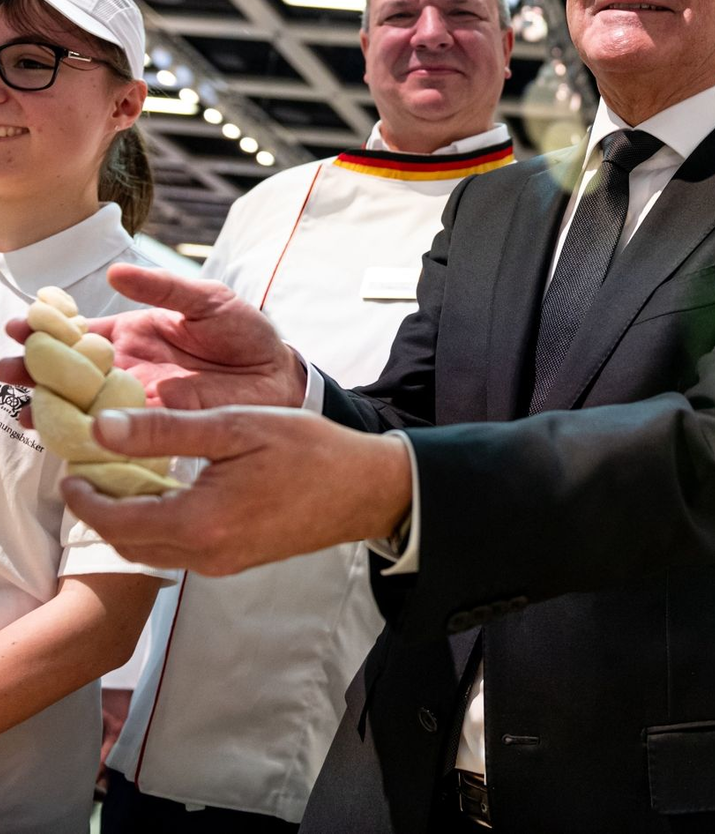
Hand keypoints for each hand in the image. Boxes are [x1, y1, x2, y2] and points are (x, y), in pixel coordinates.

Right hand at [0, 264, 305, 410]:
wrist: (277, 374)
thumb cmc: (245, 332)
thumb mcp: (206, 299)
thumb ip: (163, 288)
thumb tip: (116, 272)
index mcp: (132, 333)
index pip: (78, 331)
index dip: (47, 328)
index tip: (19, 326)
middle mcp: (125, 367)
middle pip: (67, 371)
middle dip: (31, 370)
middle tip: (2, 372)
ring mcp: (137, 398)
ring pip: (82, 404)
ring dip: (49, 407)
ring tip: (18, 408)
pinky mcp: (155, 424)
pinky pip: (114, 431)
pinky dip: (88, 436)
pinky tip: (64, 438)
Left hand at [59, 405, 412, 574]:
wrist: (366, 489)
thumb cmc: (311, 451)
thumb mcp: (237, 426)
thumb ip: (165, 430)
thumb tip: (102, 427)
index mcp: (200, 522)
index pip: (115, 519)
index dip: (85, 496)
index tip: (73, 469)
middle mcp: (206, 554)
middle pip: (128, 543)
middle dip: (101, 512)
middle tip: (92, 473)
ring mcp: (222, 564)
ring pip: (153, 551)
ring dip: (130, 521)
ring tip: (127, 480)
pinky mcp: (238, 561)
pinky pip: (181, 551)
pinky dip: (161, 527)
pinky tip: (171, 494)